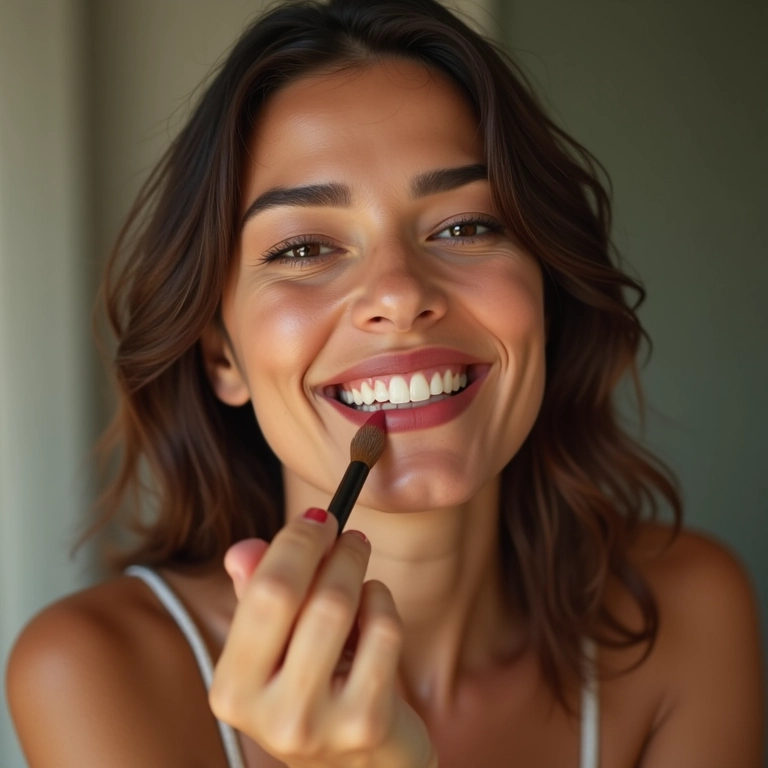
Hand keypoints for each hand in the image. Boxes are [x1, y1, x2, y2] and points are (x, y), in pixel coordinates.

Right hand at [210, 509, 436, 767]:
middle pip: (298, 594)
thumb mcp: (276, 650)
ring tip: (358, 554)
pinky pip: (383, 631)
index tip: (317, 519)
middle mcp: (265, 713)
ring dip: (355, 566)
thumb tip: (244, 549)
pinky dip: (382, 602)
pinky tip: (376, 605)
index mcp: (231, 688)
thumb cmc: (315, 692)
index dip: (294, 544)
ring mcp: (317, 723)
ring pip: (341, 606)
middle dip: (328, 547)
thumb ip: (257, 597)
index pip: (261, 593)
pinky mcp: (366, 723)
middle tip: (345, 529)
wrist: (365, 767)